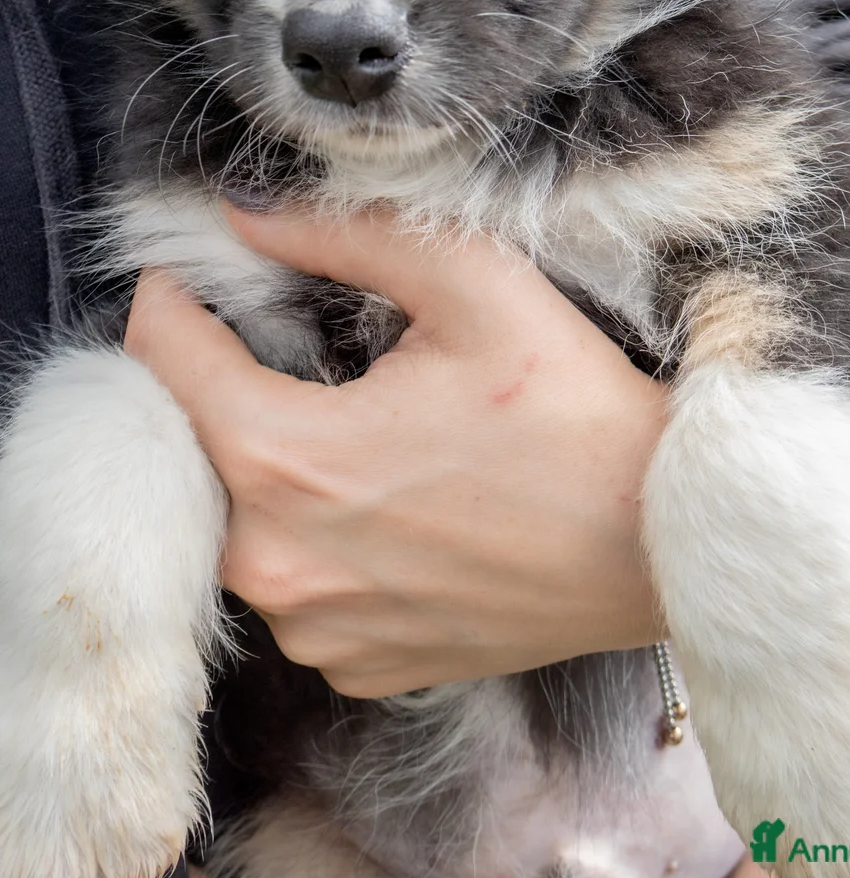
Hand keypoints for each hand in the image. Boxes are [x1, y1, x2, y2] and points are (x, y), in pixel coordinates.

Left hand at [125, 205, 667, 696]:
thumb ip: (339, 234)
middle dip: (216, 387)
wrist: (659, 539)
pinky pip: (296, 584)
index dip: (170, 302)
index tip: (186, 276)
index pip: (162, 363)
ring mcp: (315, 628)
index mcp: (287, 460)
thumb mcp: (468, 280)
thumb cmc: (574, 408)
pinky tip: (385, 504)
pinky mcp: (356, 664)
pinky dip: (316, 537)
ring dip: (268, 468)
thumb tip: (245, 214)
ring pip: (238, 523)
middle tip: (277, 344)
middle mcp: (277, 564)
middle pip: (189, 449)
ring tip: (348, 428)